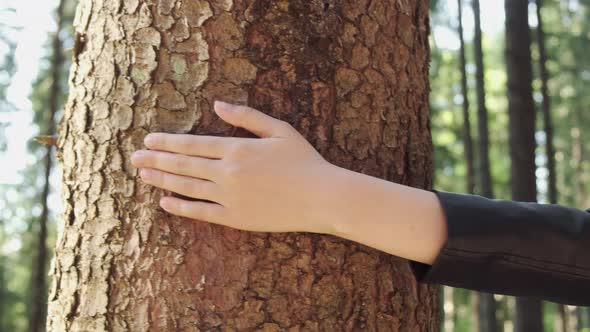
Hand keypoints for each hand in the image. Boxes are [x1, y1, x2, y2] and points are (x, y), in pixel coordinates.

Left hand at [131, 101, 341, 234]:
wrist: (321, 197)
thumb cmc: (303, 161)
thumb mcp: (279, 129)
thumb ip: (246, 116)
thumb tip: (218, 103)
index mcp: (237, 148)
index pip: (192, 144)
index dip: (167, 142)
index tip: (148, 140)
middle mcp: (227, 172)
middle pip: (183, 164)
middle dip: (156, 159)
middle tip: (134, 157)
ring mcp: (229, 196)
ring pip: (186, 187)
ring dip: (161, 180)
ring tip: (142, 174)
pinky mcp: (234, 217)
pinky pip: (200, 212)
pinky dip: (180, 207)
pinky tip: (164, 202)